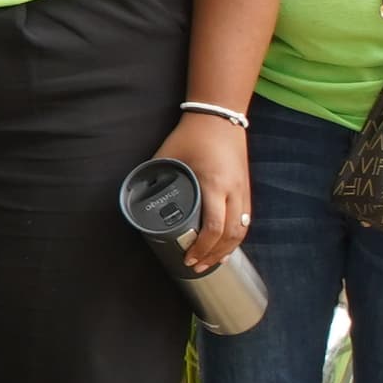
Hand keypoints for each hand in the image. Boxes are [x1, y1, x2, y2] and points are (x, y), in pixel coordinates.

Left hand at [159, 108, 251, 268]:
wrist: (220, 115)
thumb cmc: (192, 134)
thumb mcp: (168, 155)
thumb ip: (155, 176)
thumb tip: (136, 196)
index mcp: (214, 184)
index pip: (213, 227)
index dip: (201, 248)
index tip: (188, 258)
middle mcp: (233, 190)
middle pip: (229, 235)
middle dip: (213, 255)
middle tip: (196, 266)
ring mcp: (243, 190)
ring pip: (241, 230)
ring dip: (227, 250)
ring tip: (212, 263)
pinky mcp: (246, 188)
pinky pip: (246, 220)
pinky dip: (236, 237)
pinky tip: (227, 247)